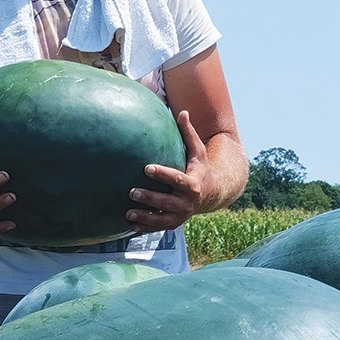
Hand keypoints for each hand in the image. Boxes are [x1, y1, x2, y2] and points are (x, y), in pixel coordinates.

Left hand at [125, 110, 209, 232]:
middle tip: (131, 192)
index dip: (163, 174)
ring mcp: (181, 215)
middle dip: (150, 198)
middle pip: (168, 202)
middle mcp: (188, 202)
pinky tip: (130, 225)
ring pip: (162, 219)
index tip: (147, 168)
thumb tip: (181, 111)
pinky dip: (146, 228)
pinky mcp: (175, 223)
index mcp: (193, 184)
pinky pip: (159, 227)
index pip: (177, 179)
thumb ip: (188, 133)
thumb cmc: (200, 168)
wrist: (212, 194)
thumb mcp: (198, 151)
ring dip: (145, 217)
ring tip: (127, 213)